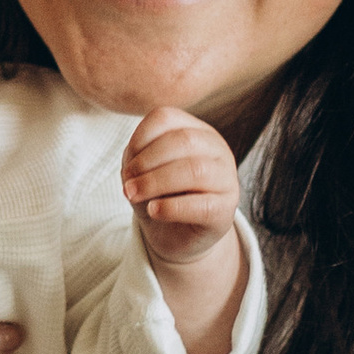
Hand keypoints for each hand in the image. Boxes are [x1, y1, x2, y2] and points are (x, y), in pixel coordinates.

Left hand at [119, 105, 240, 264]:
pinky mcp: (226, 210)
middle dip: (147, 163)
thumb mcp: (144, 170)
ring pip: (195, 170)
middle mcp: (217, 149)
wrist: (177, 236)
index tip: (126, 165)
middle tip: (126, 186)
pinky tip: (154, 210)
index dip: (139, 139)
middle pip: (183, 141)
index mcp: (196, 131)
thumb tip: (134, 167)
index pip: (166, 117)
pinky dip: (172, 207)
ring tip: (133, 196)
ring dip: (155, 183)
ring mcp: (226, 178)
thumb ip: (139, 158)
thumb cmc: (160, 195)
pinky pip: (202, 205)